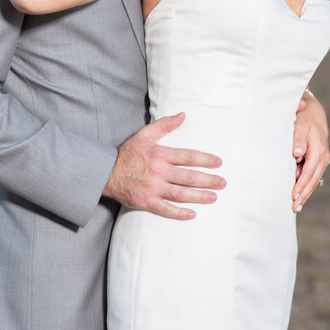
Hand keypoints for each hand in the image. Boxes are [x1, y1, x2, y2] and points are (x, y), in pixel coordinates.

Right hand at [104, 112, 225, 220]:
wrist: (106, 172)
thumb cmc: (128, 153)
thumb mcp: (145, 134)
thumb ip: (165, 124)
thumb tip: (183, 115)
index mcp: (160, 154)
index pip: (189, 157)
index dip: (206, 160)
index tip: (219, 163)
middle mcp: (158, 171)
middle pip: (189, 177)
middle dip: (209, 180)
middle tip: (223, 182)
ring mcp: (153, 188)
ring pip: (181, 194)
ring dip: (200, 196)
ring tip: (214, 197)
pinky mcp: (146, 201)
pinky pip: (166, 209)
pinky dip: (179, 213)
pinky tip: (192, 214)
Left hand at [291, 91, 329, 212]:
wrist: (314, 112)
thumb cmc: (304, 118)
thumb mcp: (300, 124)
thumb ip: (298, 139)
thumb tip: (297, 153)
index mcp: (319, 150)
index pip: (309, 171)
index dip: (301, 185)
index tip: (294, 196)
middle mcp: (323, 157)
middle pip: (313, 179)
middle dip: (304, 194)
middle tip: (295, 208)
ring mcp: (322, 159)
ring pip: (314, 179)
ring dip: (306, 193)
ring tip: (297, 206)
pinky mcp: (319, 160)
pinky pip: (313, 175)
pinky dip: (307, 186)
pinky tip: (301, 195)